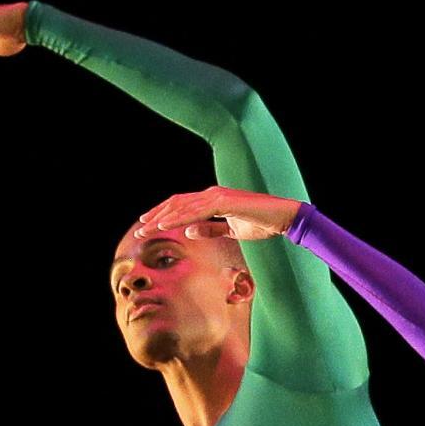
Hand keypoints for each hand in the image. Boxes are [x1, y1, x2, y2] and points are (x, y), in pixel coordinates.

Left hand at [126, 186, 302, 244]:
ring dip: (161, 218)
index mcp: (213, 199)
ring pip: (182, 206)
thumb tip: (189, 231)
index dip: (164, 214)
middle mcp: (212, 194)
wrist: (284, 218)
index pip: (182, 205)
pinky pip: (195, 211)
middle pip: (177, 203)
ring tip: (145, 228)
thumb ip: (211, 229)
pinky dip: (178, 218)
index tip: (149, 225)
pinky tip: (164, 225)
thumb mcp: (232, 231)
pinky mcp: (224, 202)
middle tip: (140, 229)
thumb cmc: (262, 223)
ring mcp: (217, 196)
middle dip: (156, 215)